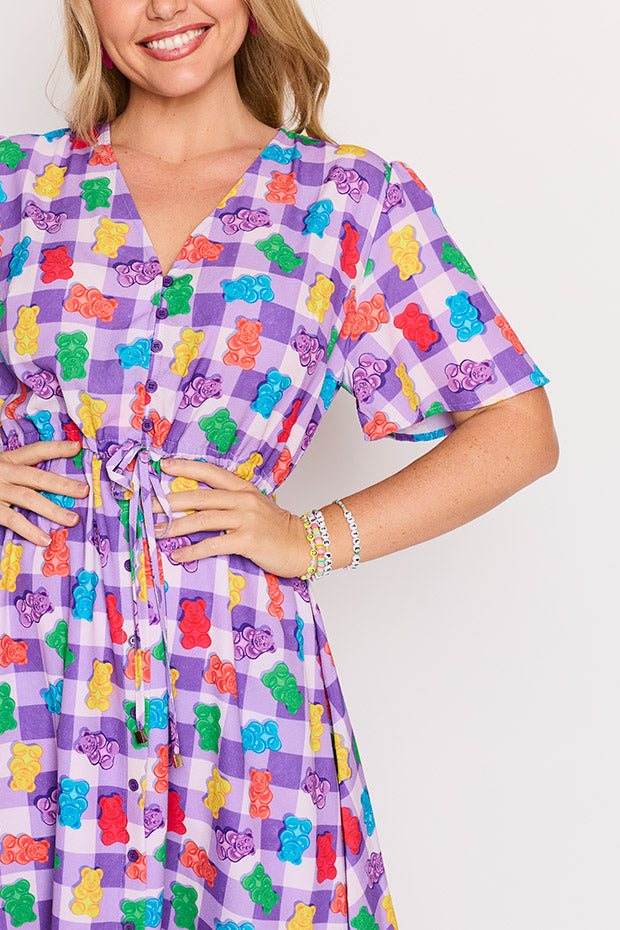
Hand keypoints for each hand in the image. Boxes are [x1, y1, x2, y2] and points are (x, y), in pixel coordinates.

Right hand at [0, 440, 90, 545]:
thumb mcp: (2, 469)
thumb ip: (20, 471)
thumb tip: (50, 479)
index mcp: (7, 460)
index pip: (35, 451)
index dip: (56, 448)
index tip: (77, 448)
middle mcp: (2, 471)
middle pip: (37, 476)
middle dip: (62, 484)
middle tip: (84, 491)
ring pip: (28, 498)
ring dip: (52, 510)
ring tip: (72, 520)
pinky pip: (11, 519)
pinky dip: (28, 529)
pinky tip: (43, 538)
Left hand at [151, 458, 309, 577]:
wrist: (305, 544)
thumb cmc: (278, 528)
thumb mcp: (256, 505)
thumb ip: (232, 501)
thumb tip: (199, 505)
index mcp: (243, 488)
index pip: (210, 472)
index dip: (186, 468)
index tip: (162, 466)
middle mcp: (243, 500)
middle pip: (199, 497)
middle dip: (169, 502)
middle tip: (146, 506)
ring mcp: (246, 519)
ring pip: (202, 520)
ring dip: (174, 527)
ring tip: (155, 532)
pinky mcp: (248, 540)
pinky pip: (213, 544)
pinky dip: (193, 551)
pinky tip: (178, 555)